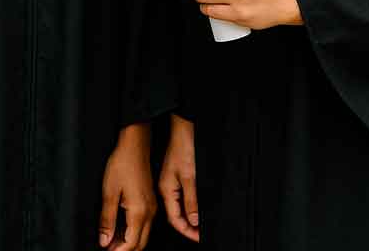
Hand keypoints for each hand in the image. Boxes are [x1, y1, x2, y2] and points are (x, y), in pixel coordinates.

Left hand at [99, 123, 155, 249]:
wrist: (135, 145)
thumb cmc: (122, 164)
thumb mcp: (109, 192)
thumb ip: (107, 220)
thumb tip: (104, 241)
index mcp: (139, 211)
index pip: (131, 244)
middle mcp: (149, 212)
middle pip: (140, 243)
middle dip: (124, 250)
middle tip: (108, 248)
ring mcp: (151, 207)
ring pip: (143, 235)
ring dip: (129, 242)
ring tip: (112, 241)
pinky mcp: (150, 201)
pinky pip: (144, 225)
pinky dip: (133, 232)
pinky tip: (121, 229)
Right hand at [158, 114, 199, 241]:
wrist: (184, 128)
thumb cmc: (184, 148)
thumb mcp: (190, 177)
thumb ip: (191, 200)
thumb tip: (193, 221)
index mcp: (166, 190)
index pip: (175, 219)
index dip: (187, 231)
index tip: (199, 238)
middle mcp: (167, 188)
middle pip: (176, 215)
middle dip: (188, 228)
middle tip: (202, 235)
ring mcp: (171, 182)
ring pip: (179, 207)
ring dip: (190, 219)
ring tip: (201, 227)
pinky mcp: (177, 176)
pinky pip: (182, 198)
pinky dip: (190, 207)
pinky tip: (197, 209)